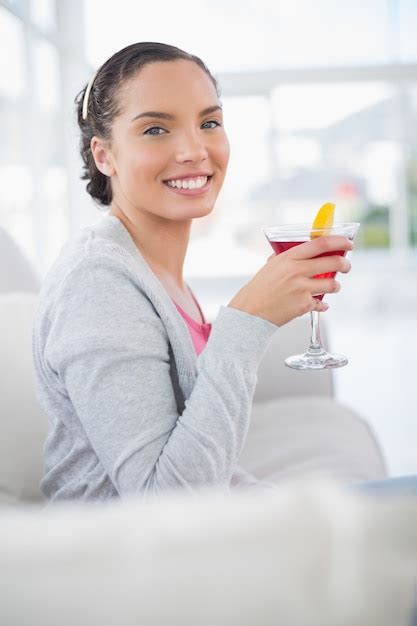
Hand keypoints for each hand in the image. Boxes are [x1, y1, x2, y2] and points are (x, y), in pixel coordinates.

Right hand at [227, 235, 351, 326]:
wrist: (251, 311)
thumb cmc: (259, 289)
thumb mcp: (271, 266)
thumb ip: (286, 257)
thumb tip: (303, 249)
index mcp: (289, 258)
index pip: (321, 244)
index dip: (339, 242)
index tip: (347, 243)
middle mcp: (297, 271)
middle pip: (333, 262)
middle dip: (345, 264)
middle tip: (346, 266)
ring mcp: (302, 288)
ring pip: (332, 284)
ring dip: (335, 285)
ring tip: (332, 286)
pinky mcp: (304, 305)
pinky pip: (321, 303)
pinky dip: (321, 304)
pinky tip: (318, 304)